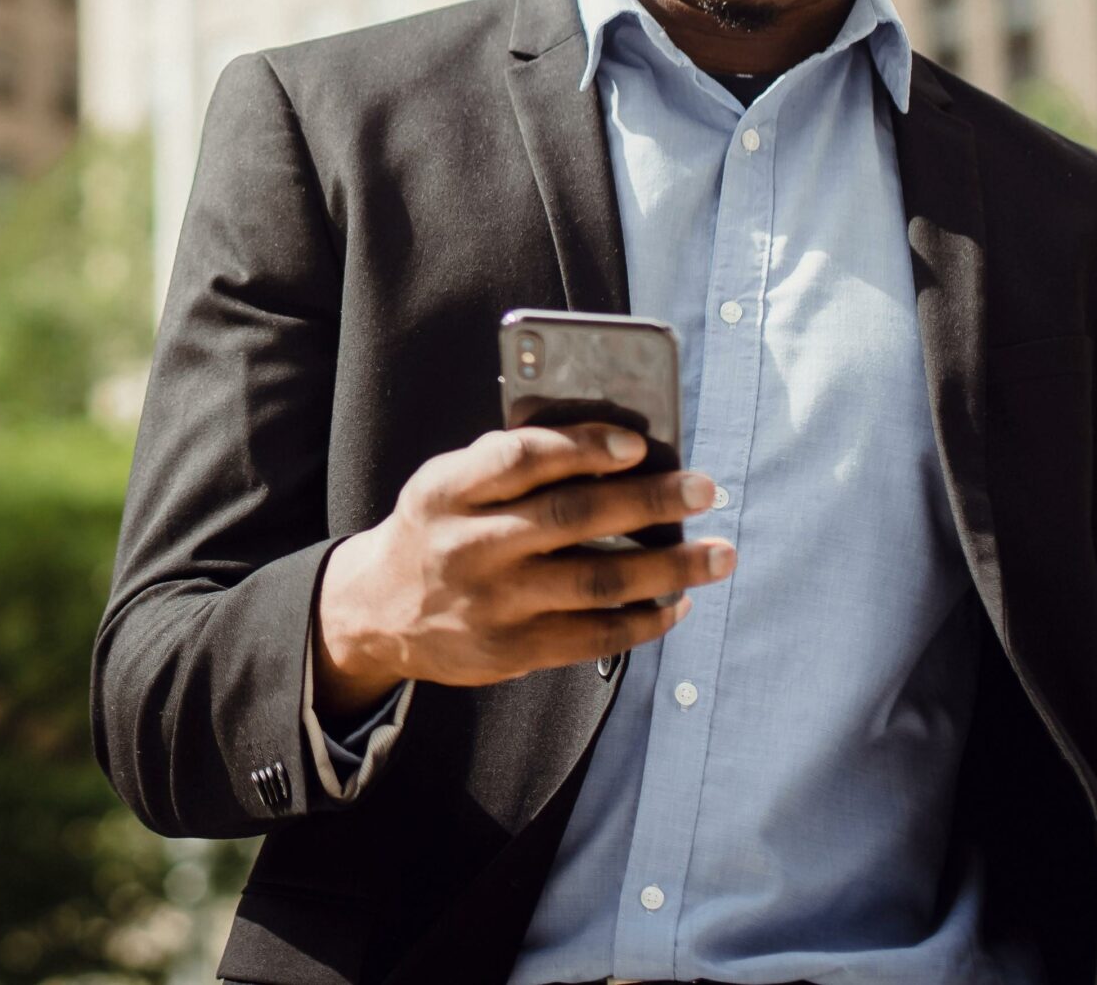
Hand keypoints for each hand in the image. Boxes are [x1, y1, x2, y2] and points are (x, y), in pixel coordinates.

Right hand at [312, 422, 732, 717]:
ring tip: (718, 555)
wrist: (379, 610)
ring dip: (668, 569)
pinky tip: (676, 603)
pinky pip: (592, 637)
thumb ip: (510, 462)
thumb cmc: (438, 528)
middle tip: (706, 491)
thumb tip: (614, 448)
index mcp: (449, 489)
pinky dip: (643, 622)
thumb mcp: (448, 481)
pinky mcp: (511, 651)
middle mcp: (469, 545)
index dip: (583, 448)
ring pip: (595, 583)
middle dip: (649, 502)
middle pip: (572, 519)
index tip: (640, 444)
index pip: (521, 459)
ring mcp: (492, 603)